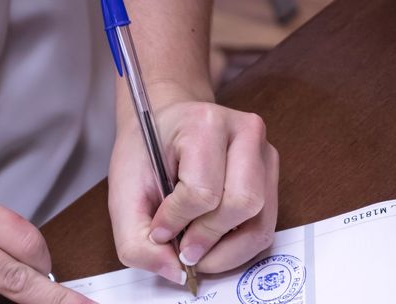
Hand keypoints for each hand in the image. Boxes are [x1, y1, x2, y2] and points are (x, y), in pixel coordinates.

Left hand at [108, 86, 278, 282]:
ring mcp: (263, 151)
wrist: (165, 121)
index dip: (177, 221)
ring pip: (260, 219)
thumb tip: (176, 274)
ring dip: (228, 247)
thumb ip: (136, 239)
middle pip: (242, 203)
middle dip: (209, 238)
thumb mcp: (124, 190)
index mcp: (203, 123)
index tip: (159, 230)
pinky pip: (266, 223)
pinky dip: (240, 243)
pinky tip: (214, 240)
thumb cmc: (146, 149)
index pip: (202, 190)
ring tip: (198, 248)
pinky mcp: (271, 171)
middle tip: (184, 250)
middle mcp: (244, 131)